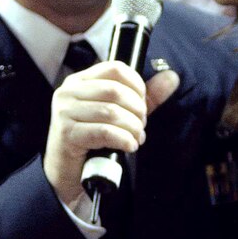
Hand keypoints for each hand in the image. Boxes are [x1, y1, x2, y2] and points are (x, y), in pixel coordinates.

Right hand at [44, 61, 179, 204]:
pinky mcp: (66, 133)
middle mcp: (68, 92)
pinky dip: (123, 139)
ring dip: (132, 127)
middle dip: (136, 109)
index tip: (143, 102)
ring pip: (111, 112)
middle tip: (141, 124)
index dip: (136, 84)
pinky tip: (129, 146)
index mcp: (80, 80)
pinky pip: (103, 132)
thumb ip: (145, 96)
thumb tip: (172, 76)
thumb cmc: (92, 137)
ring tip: (137, 137)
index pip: (115, 68)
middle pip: (115, 90)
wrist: (66, 170)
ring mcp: (64, 112)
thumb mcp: (120, 113)